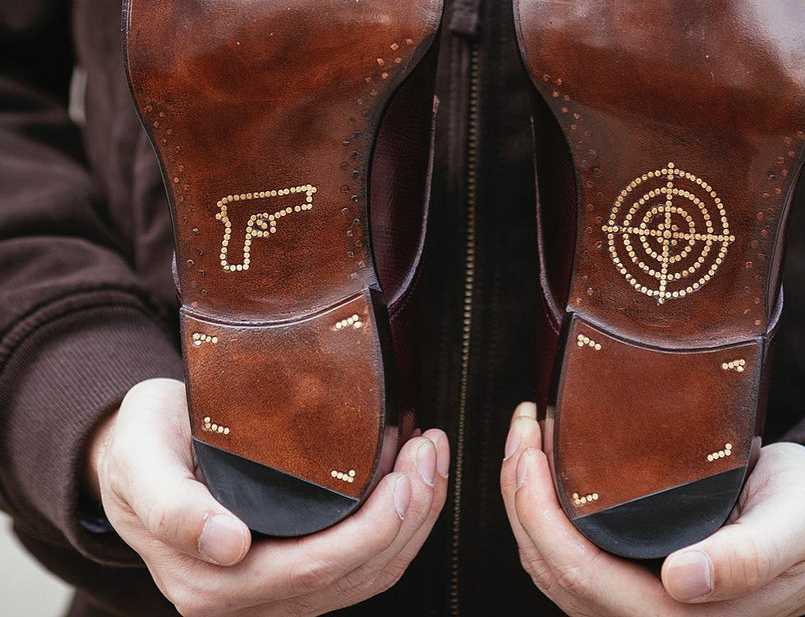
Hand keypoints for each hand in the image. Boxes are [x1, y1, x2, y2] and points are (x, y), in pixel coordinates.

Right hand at [86, 378, 446, 615]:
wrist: (131, 459)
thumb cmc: (140, 449)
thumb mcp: (142, 461)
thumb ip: (174, 508)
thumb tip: (227, 546)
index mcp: (211, 580)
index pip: (318, 569)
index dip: (378, 526)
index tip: (409, 472)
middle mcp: (246, 600)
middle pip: (355, 573)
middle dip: (410, 511)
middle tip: (431, 446)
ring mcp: (273, 591)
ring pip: (367, 573)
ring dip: (414, 515)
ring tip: (431, 453)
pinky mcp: (294, 570)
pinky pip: (361, 563)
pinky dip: (398, 521)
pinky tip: (412, 473)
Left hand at [499, 402, 804, 616]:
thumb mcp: (789, 529)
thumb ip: (745, 558)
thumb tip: (682, 580)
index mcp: (678, 615)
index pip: (577, 572)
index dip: (538, 512)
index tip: (530, 447)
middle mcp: (644, 615)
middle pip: (549, 564)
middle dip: (520, 492)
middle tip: (523, 424)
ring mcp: (633, 599)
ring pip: (549, 561)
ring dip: (524, 498)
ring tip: (526, 435)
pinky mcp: (630, 574)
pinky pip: (566, 550)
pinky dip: (542, 506)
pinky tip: (545, 463)